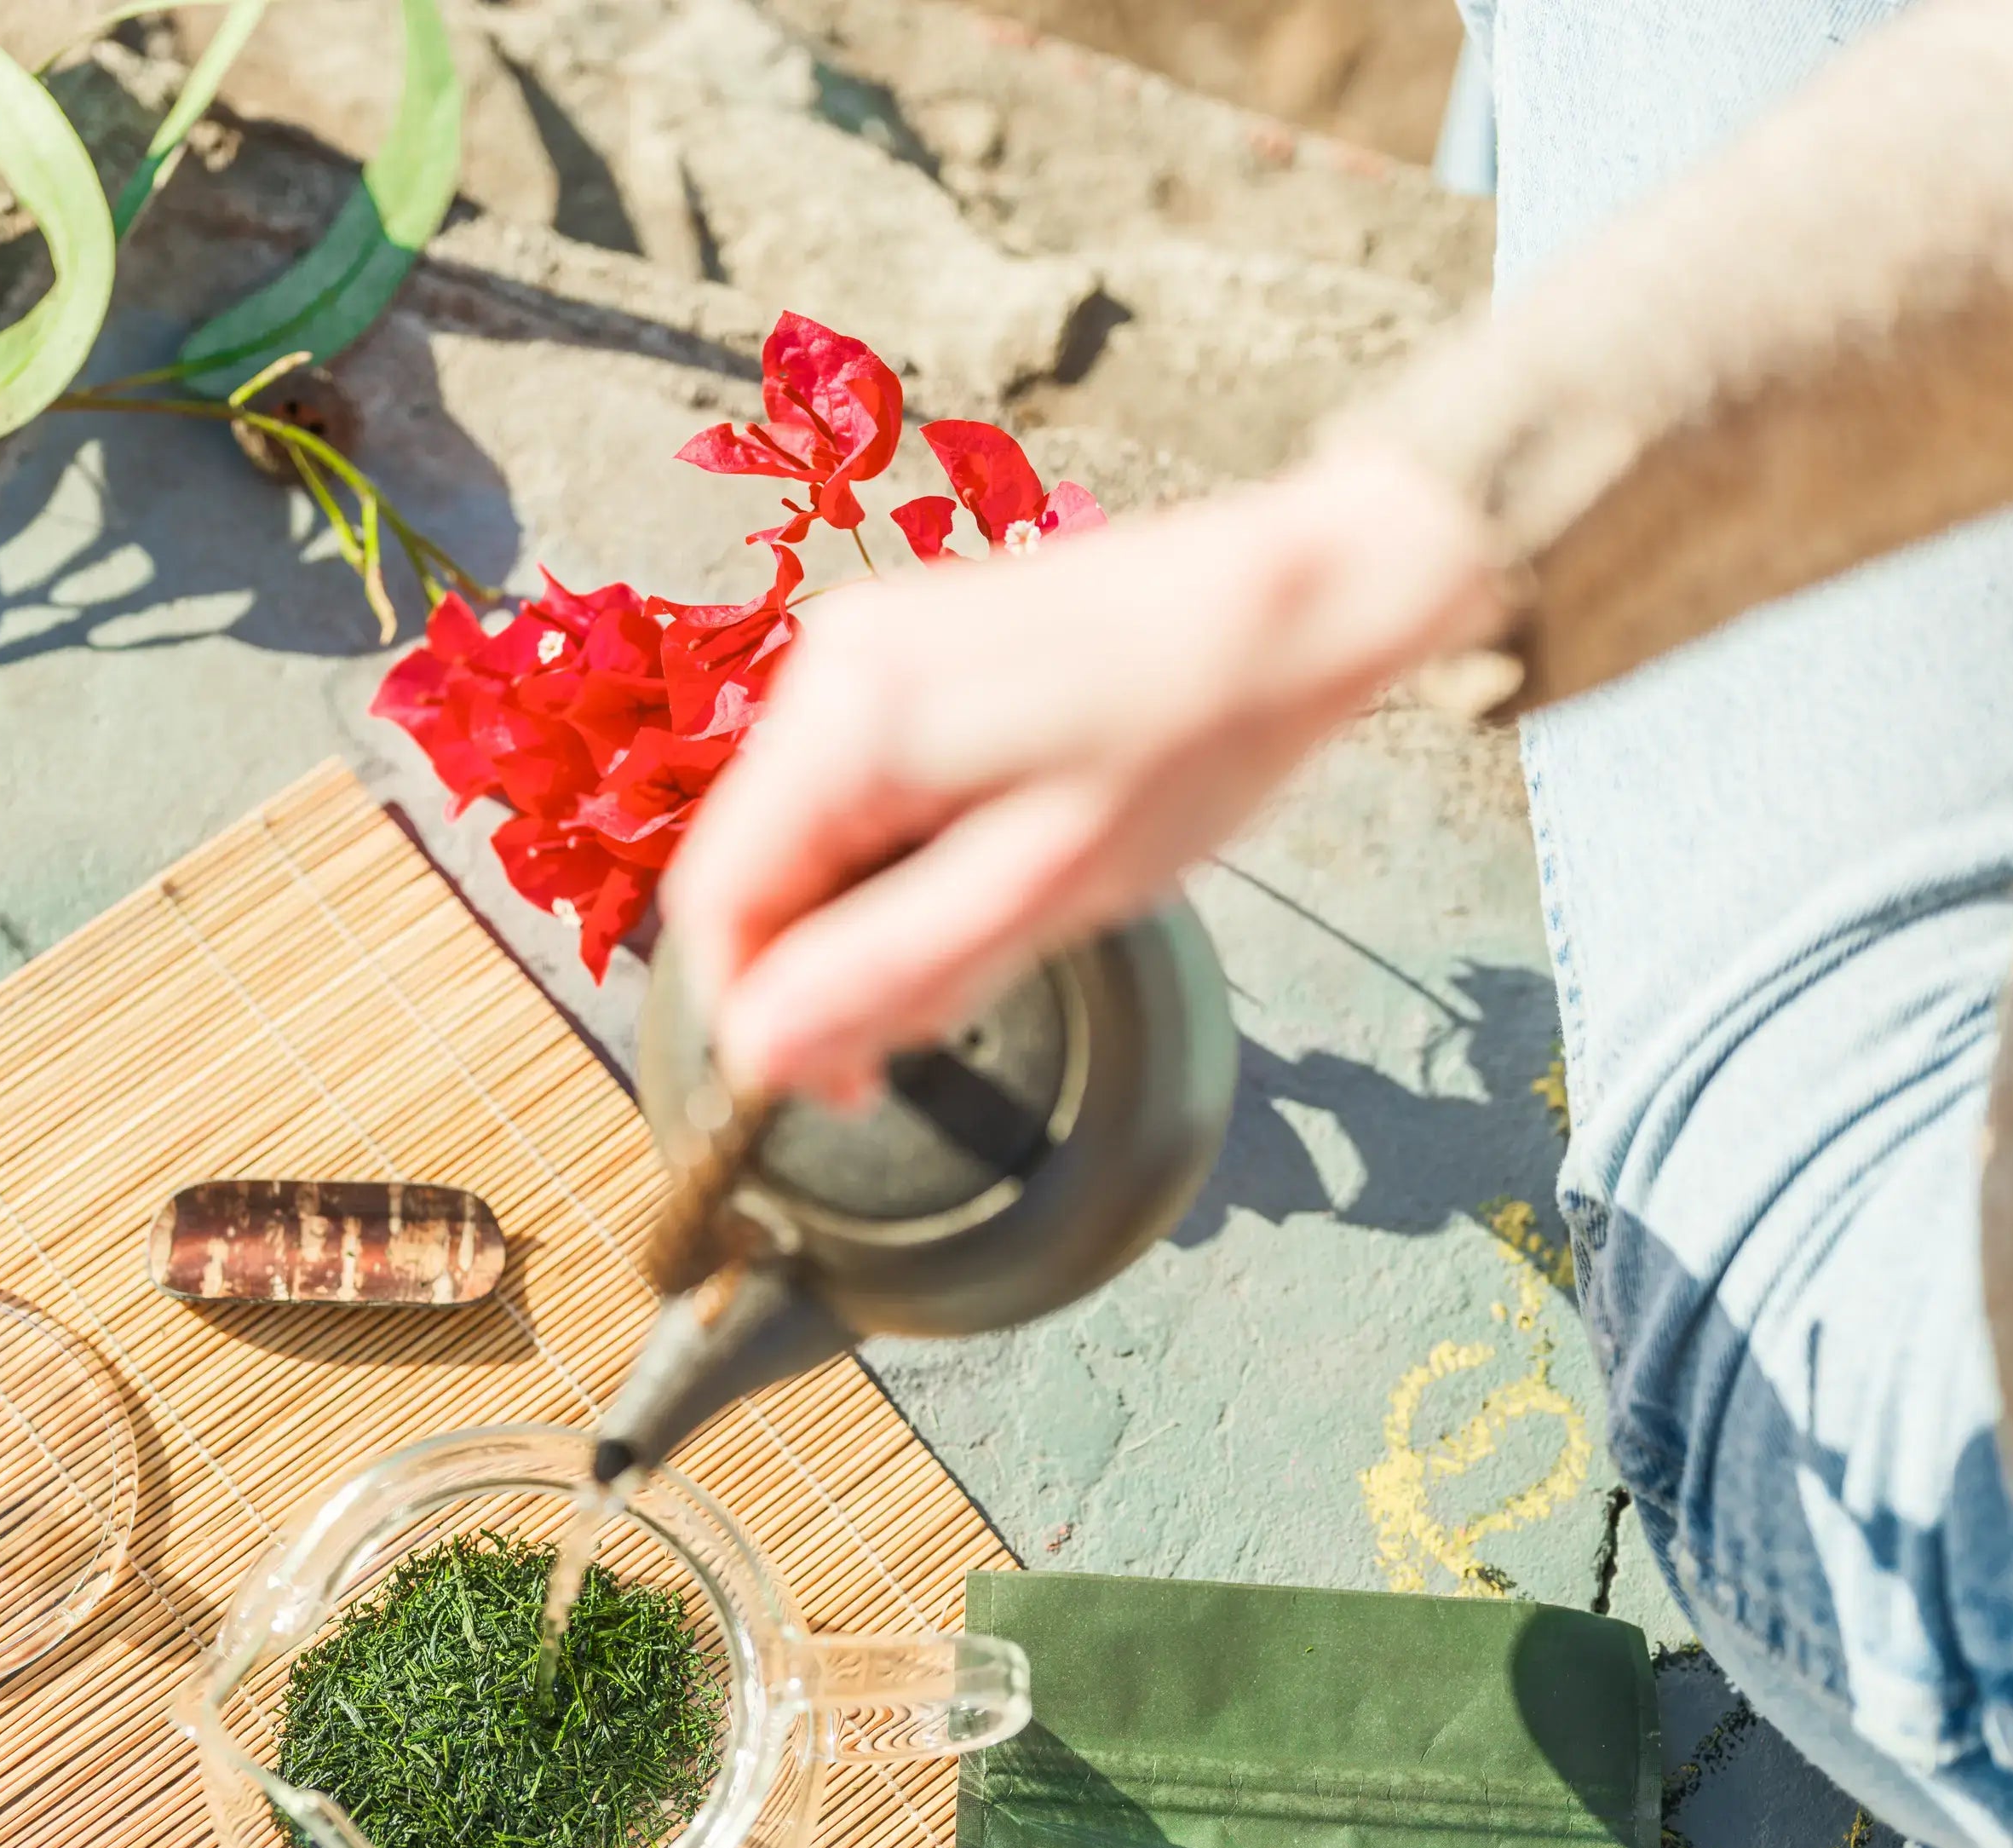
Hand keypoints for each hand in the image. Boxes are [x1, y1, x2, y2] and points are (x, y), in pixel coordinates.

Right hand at [662, 447, 1507, 1103]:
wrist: (1297, 598)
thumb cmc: (1201, 735)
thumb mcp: (1046, 889)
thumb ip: (886, 973)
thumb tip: (757, 1050)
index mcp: (851, 719)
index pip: (715, 903)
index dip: (758, 1017)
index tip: (845, 1083)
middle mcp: (829, 662)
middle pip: (750, 868)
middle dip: (818, 968)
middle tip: (937, 1019)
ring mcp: (864, 644)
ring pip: (798, 834)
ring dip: (863, 914)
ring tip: (993, 927)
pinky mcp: (904, 648)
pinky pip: (847, 784)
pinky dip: (893, 853)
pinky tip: (990, 862)